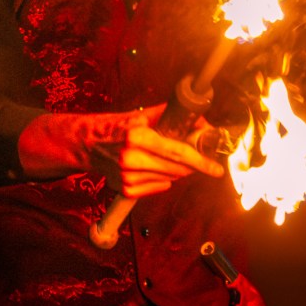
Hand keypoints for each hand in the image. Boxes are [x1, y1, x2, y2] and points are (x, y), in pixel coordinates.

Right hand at [18, 105, 223, 195]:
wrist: (89, 144)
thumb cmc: (120, 126)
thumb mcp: (144, 116)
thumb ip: (173, 118)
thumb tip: (202, 122)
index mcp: (137, 136)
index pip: (178, 152)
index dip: (201, 161)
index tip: (217, 169)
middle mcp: (131, 158)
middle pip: (177, 169)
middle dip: (192, 164)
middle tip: (199, 158)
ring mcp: (127, 177)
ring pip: (169, 179)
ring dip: (177, 170)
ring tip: (166, 158)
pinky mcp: (126, 190)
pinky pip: (158, 187)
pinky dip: (163, 179)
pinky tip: (153, 167)